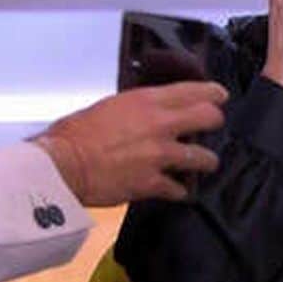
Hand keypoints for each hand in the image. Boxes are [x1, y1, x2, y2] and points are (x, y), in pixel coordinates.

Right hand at [33, 81, 227, 206]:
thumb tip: (148, 114)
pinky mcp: (153, 183)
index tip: (220, 96)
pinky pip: (180, 189)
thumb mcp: (110, 106)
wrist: (62, 166)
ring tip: (202, 164)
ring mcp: (161, 155)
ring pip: (204, 158)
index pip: (194, 90)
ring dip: (205, 161)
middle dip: (214, 122)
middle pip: (210, 118)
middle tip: (212, 127)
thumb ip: (137, 109)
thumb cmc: (74, 133)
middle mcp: (161, 125)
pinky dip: (179, 191)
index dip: (213, 93)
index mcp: (148, 101)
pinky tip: (177, 190)